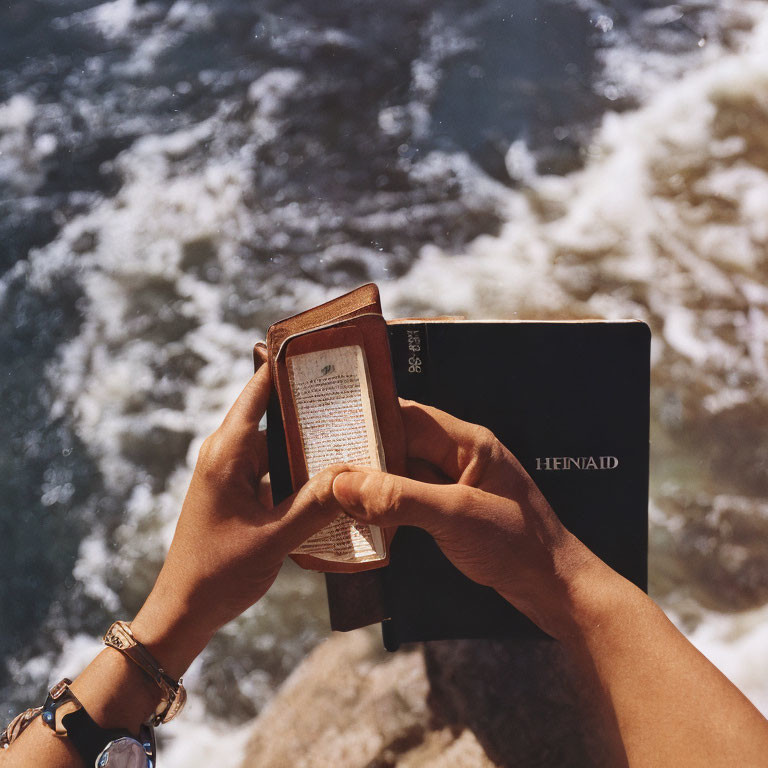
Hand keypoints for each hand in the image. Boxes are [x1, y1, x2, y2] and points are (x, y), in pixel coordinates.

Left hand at [131, 346, 349, 676]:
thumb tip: (351, 474)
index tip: (317, 347)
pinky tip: (330, 476)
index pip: (258, 392)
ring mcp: (234, 473)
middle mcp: (228, 455)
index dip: (284, 366)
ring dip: (309, 445)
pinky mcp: (240, 492)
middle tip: (356, 400)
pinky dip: (300, 470)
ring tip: (352, 437)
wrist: (184, 610)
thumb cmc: (217, 574)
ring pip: (279, 445)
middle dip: (312, 410)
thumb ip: (315, 505)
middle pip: (275, 416)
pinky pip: (276, 469)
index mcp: (227, 453)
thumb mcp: (273, 539)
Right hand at [331, 399, 594, 638]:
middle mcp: (459, 459)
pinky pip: (408, 501)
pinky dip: (385, 508)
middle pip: (400, 446)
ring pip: (401, 475)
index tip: (332, 425)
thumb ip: (401, 498)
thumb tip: (347, 484)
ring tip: (332, 492)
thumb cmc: (521, 545)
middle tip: (322, 466)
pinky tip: (362, 518)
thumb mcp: (456, 516)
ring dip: (371, 486)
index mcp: (469, 444)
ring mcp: (454, 487)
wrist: (555, 588)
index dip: (371, 418)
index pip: (410, 417)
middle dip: (363, 456)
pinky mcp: (449, 513)